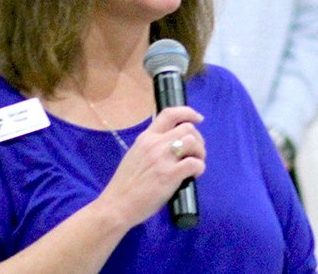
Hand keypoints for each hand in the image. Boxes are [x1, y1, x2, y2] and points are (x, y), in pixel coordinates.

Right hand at [97, 106, 205, 228]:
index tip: (198, 118)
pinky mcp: (170, 174)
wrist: (117, 204)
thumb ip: (151, 147)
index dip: (187, 112)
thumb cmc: (125, 184)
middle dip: (198, 139)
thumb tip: (171, 146)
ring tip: (196, 164)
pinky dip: (199, 168)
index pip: (169, 114)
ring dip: (200, 153)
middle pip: (187, 128)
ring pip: (193, 142)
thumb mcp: (135, 155)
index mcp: (146, 137)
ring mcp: (163, 158)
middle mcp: (155, 143)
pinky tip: (193, 176)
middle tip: (196, 153)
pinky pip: (194, 163)